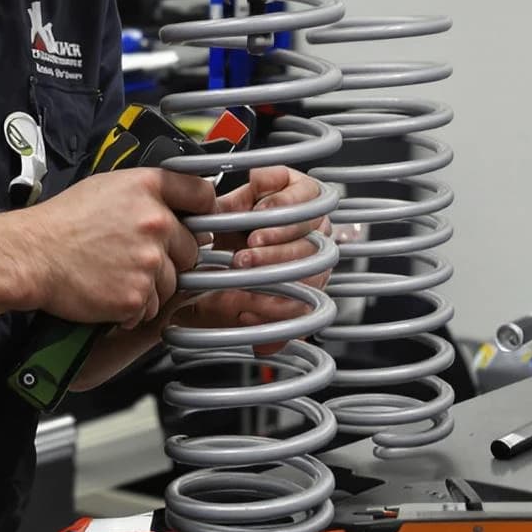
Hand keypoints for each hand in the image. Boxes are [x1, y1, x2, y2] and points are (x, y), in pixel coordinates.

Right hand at [22, 167, 209, 327]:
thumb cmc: (62, 222)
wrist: (32, 255)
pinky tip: (109, 291)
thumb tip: (175, 205)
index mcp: (148, 188)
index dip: (203, 210)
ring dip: (150, 286)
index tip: (199, 220)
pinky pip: (150, 308)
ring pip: (171, 283)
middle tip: (135, 258)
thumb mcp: (107, 187)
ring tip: (115, 275)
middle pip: (191, 248)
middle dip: (170, 258)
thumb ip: (147, 193)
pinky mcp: (137, 295)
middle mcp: (155, 222)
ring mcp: (148, 261)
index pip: (202, 194)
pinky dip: (133, 308)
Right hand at [179, 166, 335, 353]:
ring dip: (279, 231)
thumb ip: (255, 320)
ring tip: (251, 238)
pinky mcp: (297, 183)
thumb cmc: (230, 261)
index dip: (281, 303)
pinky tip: (257, 206)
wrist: (217, 225)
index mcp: (309, 273)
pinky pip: (298, 186)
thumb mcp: (234, 295)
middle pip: (311, 253)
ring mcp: (311, 213)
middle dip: (276, 262)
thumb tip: (264, 349)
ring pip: (310, 221)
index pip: (309, 290)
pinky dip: (277, 194)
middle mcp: (314, 243)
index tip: (247, 307)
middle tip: (244, 263)